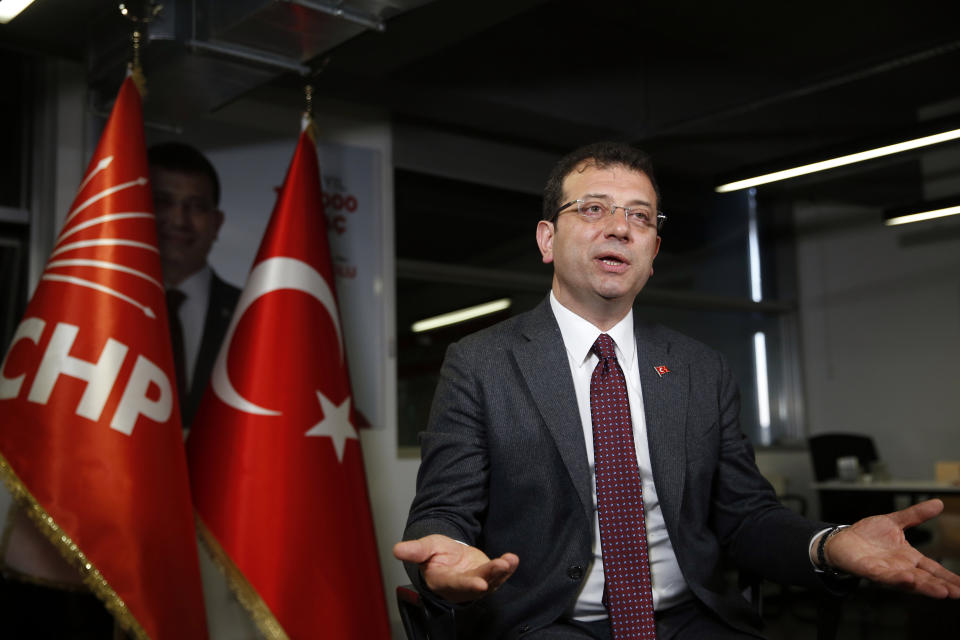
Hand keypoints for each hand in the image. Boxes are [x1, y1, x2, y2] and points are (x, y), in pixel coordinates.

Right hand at [393, 534, 518, 602]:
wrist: (447, 557)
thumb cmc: (435, 554)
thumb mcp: (425, 548)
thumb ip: (414, 550)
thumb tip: (396, 549)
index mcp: (443, 580)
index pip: (456, 584)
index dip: (468, 585)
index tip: (480, 584)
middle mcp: (461, 586)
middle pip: (477, 583)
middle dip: (490, 575)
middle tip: (501, 566)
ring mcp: (476, 583)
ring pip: (491, 581)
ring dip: (501, 572)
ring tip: (509, 560)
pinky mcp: (488, 577)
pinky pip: (500, 575)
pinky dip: (508, 568)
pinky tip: (514, 559)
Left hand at [823, 499, 959, 597]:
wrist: (842, 540)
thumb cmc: (868, 534)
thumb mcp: (895, 521)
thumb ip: (916, 515)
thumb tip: (939, 503)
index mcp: (909, 557)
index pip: (933, 569)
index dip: (948, 577)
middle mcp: (901, 567)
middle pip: (925, 579)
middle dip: (942, 586)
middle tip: (958, 593)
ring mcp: (887, 571)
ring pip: (909, 581)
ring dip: (925, 586)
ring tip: (942, 591)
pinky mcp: (871, 571)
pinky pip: (886, 577)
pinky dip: (898, 579)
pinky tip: (909, 579)